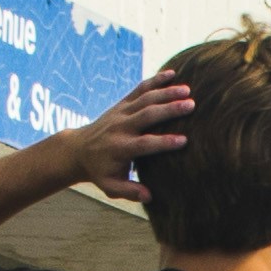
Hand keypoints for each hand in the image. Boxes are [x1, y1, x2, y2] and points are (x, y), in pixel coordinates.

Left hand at [58, 75, 194, 205]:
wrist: (78, 149)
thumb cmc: (99, 170)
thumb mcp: (110, 186)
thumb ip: (129, 191)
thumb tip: (149, 196)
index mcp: (121, 148)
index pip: (144, 144)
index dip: (164, 142)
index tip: (184, 141)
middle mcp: (121, 127)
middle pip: (147, 115)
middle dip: (169, 109)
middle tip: (191, 105)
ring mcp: (121, 113)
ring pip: (145, 99)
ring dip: (166, 92)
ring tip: (188, 90)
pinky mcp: (122, 104)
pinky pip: (139, 89)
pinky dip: (155, 81)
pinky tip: (172, 74)